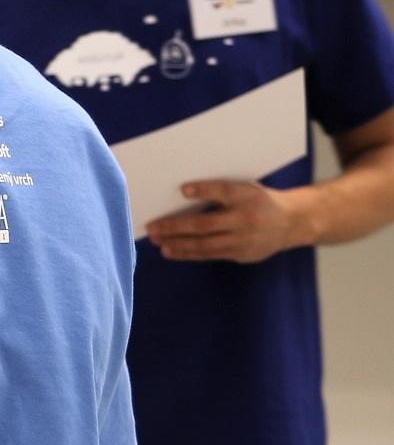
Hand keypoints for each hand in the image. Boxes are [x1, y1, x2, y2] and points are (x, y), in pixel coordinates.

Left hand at [145, 179, 307, 263]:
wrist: (293, 222)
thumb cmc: (259, 201)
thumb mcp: (247, 189)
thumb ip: (221, 192)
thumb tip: (181, 194)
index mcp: (248, 195)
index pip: (224, 191)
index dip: (204, 190)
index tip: (182, 189)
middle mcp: (246, 218)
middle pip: (206, 223)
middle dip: (176, 226)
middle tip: (152, 228)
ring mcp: (244, 239)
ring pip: (205, 244)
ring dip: (178, 244)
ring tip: (157, 241)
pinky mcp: (241, 254)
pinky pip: (210, 255)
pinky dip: (188, 254)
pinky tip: (171, 251)